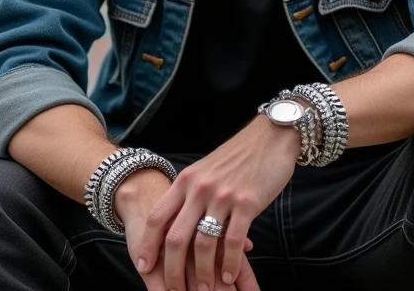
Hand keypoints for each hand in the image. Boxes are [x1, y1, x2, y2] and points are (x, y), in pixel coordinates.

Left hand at [117, 169, 258, 290]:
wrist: (270, 137)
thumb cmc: (239, 156)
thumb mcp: (206, 170)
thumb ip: (192, 193)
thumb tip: (180, 220)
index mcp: (186, 181)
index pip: (158, 218)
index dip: (148, 245)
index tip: (143, 265)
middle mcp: (199, 189)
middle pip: (176, 237)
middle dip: (172, 269)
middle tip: (174, 290)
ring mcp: (222, 196)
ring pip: (203, 244)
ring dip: (202, 273)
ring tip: (205, 290)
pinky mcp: (247, 203)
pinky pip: (233, 241)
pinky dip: (229, 263)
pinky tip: (229, 275)